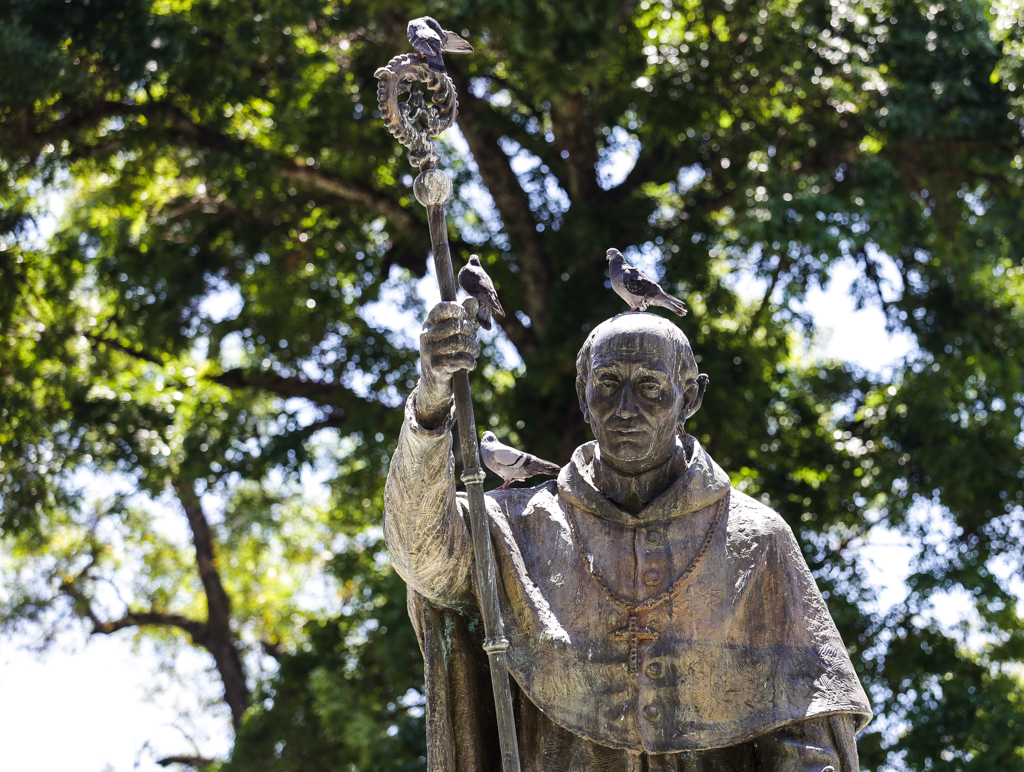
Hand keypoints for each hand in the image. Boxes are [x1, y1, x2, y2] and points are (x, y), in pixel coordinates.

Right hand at [416, 299, 479, 427]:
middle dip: (471, 332)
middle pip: (456, 324)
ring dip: (474, 348)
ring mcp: (429, 351)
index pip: (443, 307)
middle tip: (474, 339)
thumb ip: (465, 316)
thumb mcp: (456, 333)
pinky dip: (471, 362)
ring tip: (475, 352)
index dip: (460, 310)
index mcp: (430, 322)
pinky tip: (471, 365)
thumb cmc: (448, 352)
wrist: (434, 383)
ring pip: (460, 342)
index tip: (467, 319)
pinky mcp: (436, 367)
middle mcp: (426, 335)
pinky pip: (461, 359)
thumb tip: (472, 299)